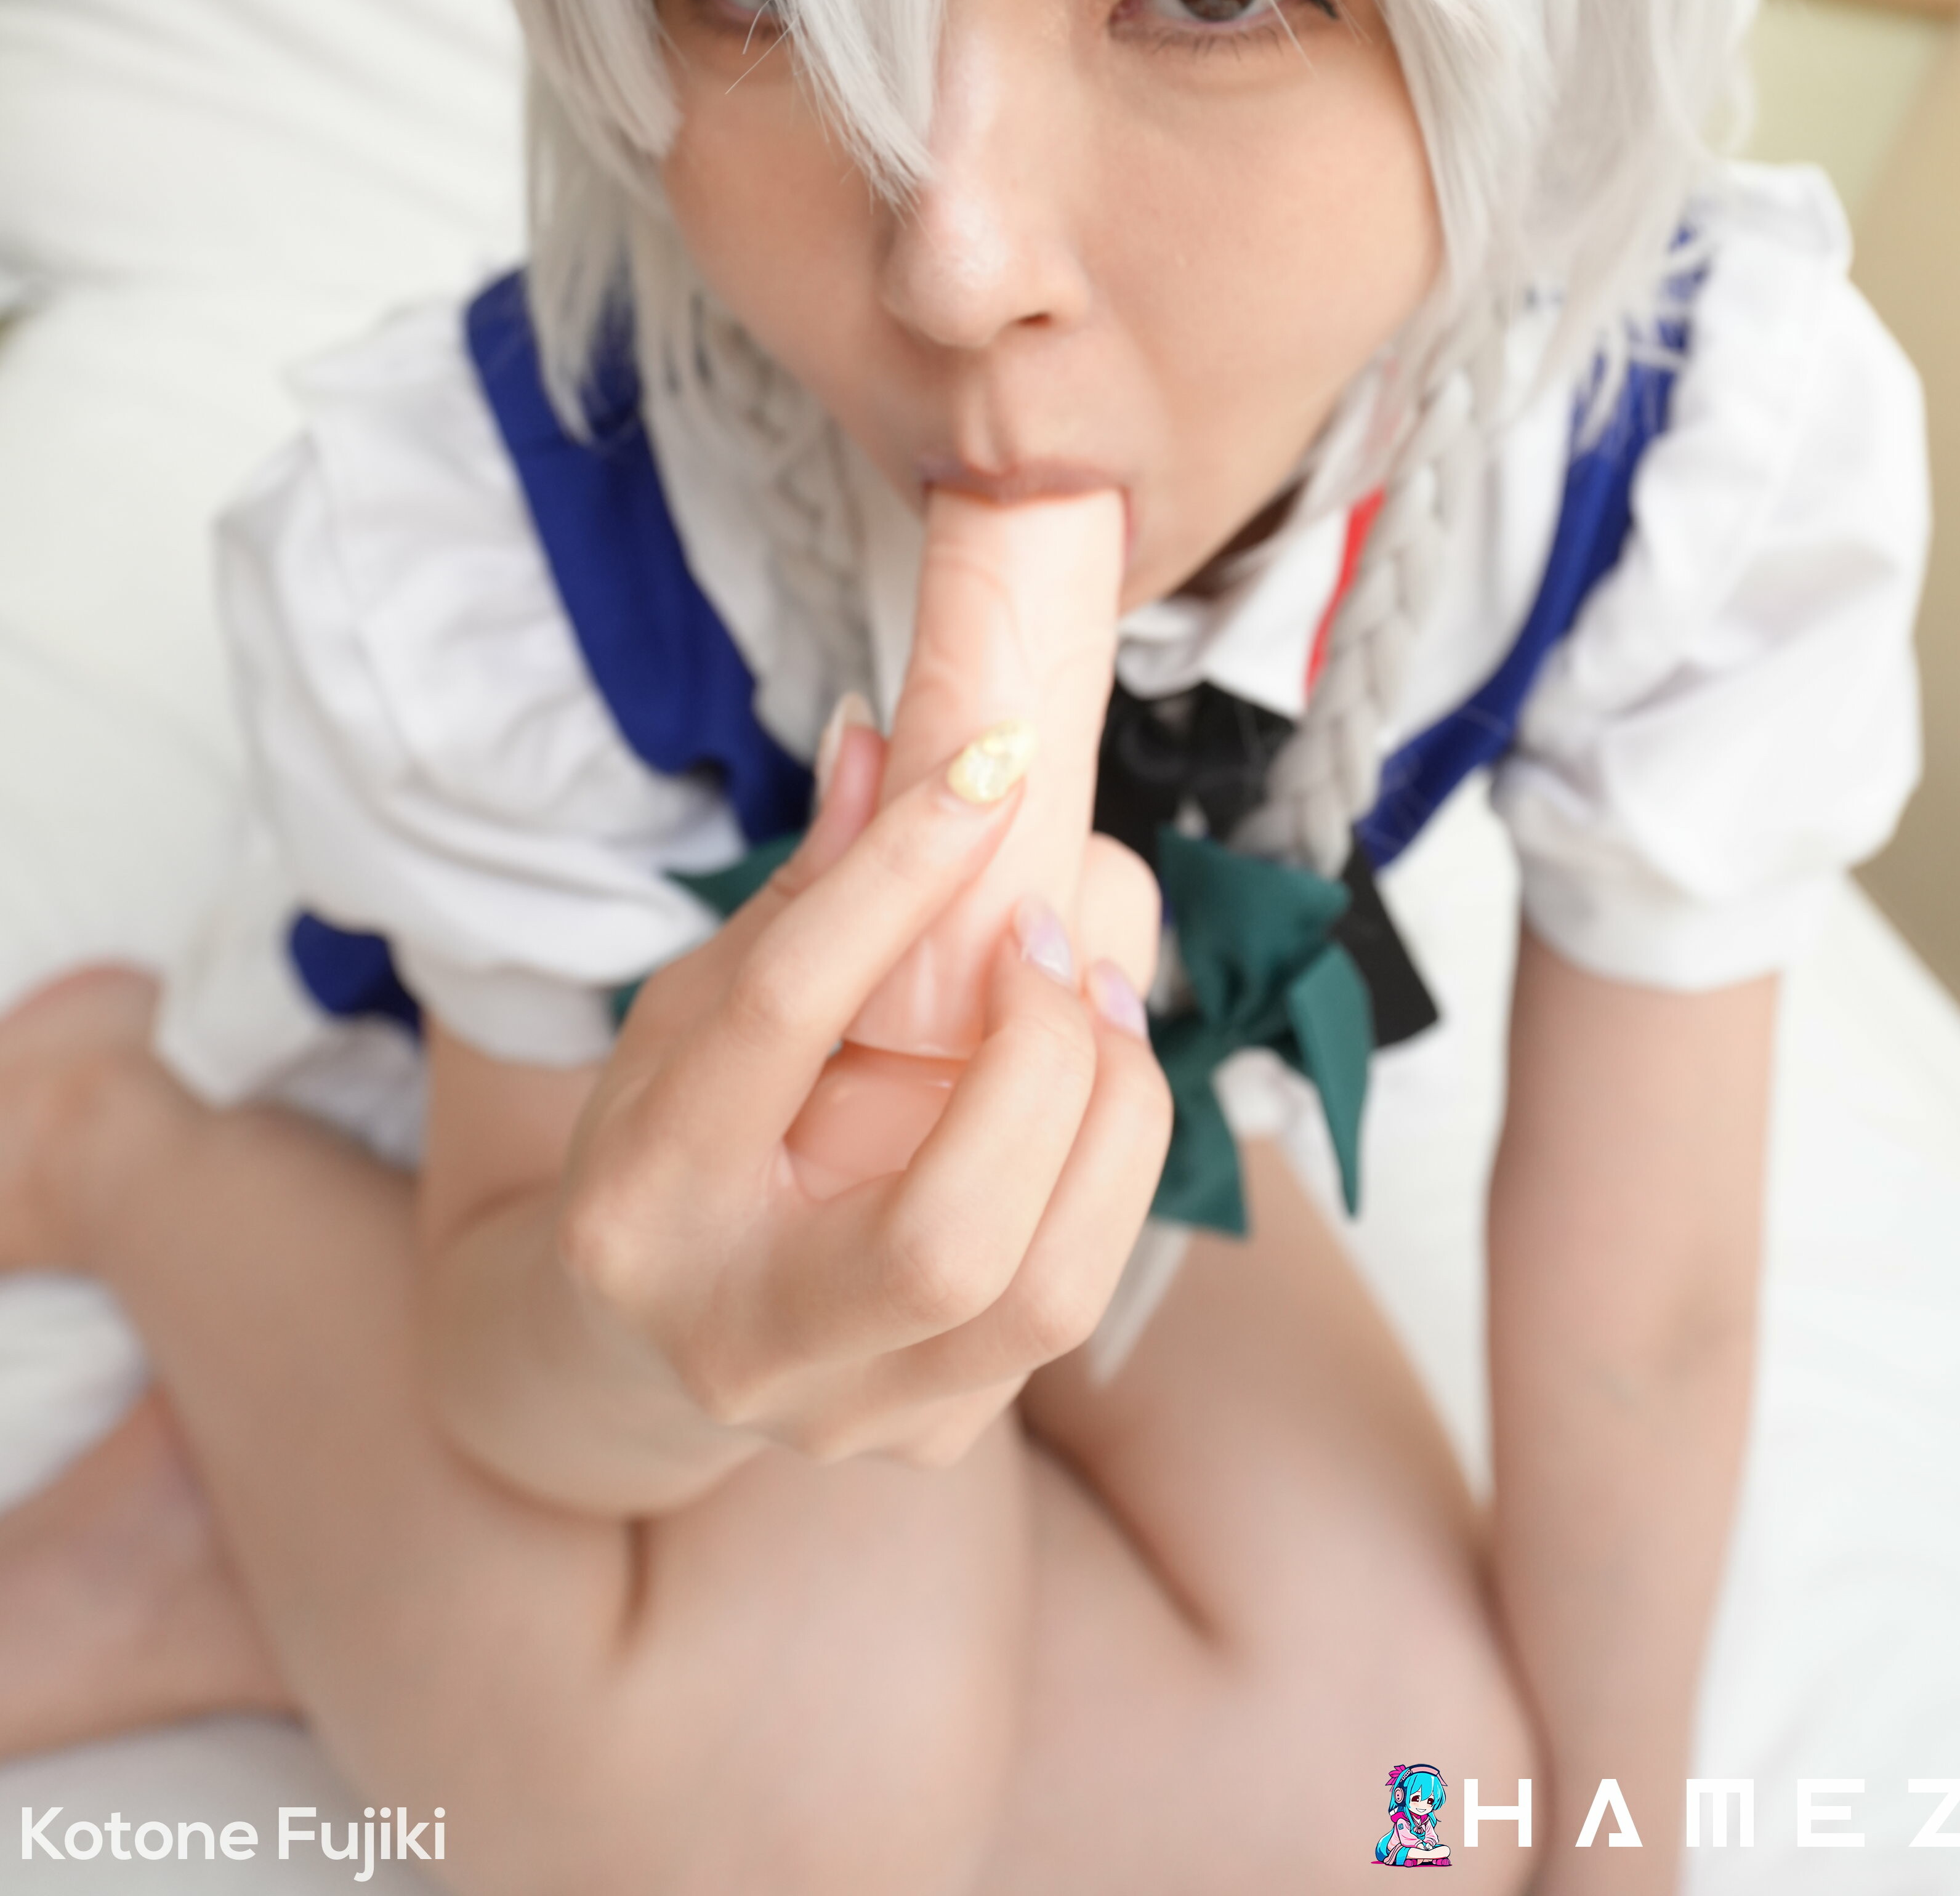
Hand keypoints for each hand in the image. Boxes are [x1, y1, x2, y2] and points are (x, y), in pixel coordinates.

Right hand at [553, 721, 1170, 1469]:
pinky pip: (1072, 1294)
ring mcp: (851, 1410)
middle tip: (1045, 933)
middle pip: (950, 1236)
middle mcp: (744, 1332)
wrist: (641, 1349)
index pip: (784, 1020)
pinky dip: (1109, 1163)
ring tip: (1095, 991)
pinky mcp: (939, 1431)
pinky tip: (1092, 1072)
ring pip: (1049, 1290)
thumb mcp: (694, 1011)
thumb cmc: (676, 1146)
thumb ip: (805, 894)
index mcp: (648, 1197)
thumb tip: (886, 737)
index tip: (987, 765)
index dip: (898, 877)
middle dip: (1037, 1061)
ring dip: (1109, 1114)